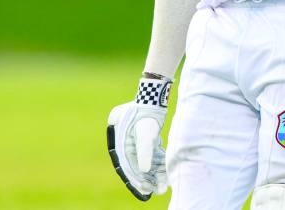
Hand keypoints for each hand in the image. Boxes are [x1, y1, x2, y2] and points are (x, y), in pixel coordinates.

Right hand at [107, 76, 171, 200]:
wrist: (155, 93)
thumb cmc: (147, 112)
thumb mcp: (146, 132)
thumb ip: (144, 151)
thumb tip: (145, 170)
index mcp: (118, 142)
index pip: (126, 166)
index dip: (135, 180)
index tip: (144, 190)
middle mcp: (125, 142)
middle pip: (135, 166)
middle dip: (145, 180)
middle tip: (155, 192)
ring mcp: (136, 140)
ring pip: (145, 162)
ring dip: (153, 174)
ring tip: (162, 188)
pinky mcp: (148, 137)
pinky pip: (152, 155)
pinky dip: (158, 164)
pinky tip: (165, 174)